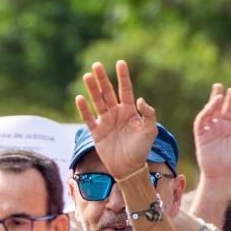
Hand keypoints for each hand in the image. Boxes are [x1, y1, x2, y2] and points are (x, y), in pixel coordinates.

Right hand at [75, 60, 156, 180]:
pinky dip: (84, 109)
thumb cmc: (142, 149)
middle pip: (108, 92)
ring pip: (97, 101)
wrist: (129, 168)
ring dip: (92, 89)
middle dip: (102, 78)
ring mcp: (105, 121)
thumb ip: (148, 115)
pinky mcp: (96, 132)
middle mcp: (116, 113)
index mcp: (130, 111)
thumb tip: (141, 99)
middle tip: (97, 64)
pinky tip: (80, 98)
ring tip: (87, 76)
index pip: (126, 90)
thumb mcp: (150, 132)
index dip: (123, 76)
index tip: (120, 63)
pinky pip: (88, 118)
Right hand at [193, 83, 230, 180]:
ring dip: (211, 104)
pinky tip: (209, 108)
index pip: (228, 110)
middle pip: (216, 108)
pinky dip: (204, 115)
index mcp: (228, 127)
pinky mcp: (200, 136)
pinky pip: (200, 123)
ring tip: (217, 96)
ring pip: (208, 113)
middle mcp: (217, 126)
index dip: (230, 100)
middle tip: (219, 85)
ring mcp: (208, 130)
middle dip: (217, 97)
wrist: (222, 174)